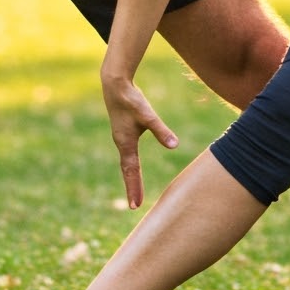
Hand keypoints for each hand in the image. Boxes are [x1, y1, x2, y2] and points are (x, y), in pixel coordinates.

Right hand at [101, 67, 178, 209]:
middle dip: (132, 187)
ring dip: (131, 177)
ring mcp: (121, 137)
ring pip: (127, 163)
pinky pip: (127, 154)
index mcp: (126, 143)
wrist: (115, 84)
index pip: (131, 171)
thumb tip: (175, 145)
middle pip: (127, 170)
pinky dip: (130, 165)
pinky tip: (133, 166)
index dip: (134, 187)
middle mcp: (122, 143)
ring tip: (134, 190)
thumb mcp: (147, 115)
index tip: (135, 205)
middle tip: (134, 205)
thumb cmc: (131, 100)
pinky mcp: (124, 130)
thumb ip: (161, 130)